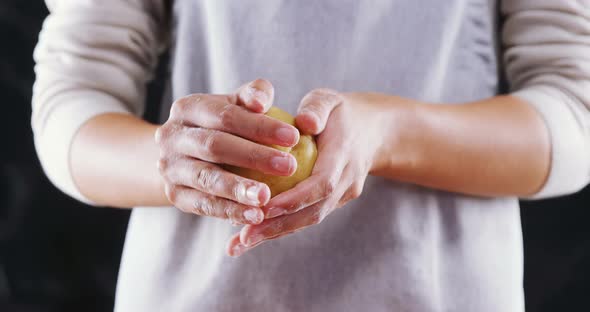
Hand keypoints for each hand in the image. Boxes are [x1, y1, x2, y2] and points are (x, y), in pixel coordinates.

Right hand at [155, 79, 300, 224]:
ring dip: (239, 190)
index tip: (294, 137)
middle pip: (214, 146)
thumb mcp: (237, 104)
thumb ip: (254, 95)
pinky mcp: (173, 195)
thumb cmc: (226, 125)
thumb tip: (262, 102)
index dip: (260, 126)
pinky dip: (231, 211)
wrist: (186, 155)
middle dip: (253, 157)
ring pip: (207, 179)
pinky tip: (256, 216)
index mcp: (187, 108)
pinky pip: (204, 205)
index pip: (226, 116)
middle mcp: (171, 136)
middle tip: (289, 167)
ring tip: (268, 197)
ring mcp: (169, 168)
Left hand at [227, 90, 390, 255]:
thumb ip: (317, 107)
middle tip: (244, 236)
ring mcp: (342, 196)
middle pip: (314, 212)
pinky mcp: (332, 203)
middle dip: (278, 226)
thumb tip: (304, 122)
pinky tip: (251, 235)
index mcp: (345, 155)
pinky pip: (306, 217)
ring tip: (240, 243)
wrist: (372, 132)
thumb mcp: (329, 99)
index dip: (294, 200)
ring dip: (275, 234)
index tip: (264, 209)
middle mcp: (347, 181)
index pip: (322, 183)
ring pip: (309, 220)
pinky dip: (280, 228)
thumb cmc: (340, 112)